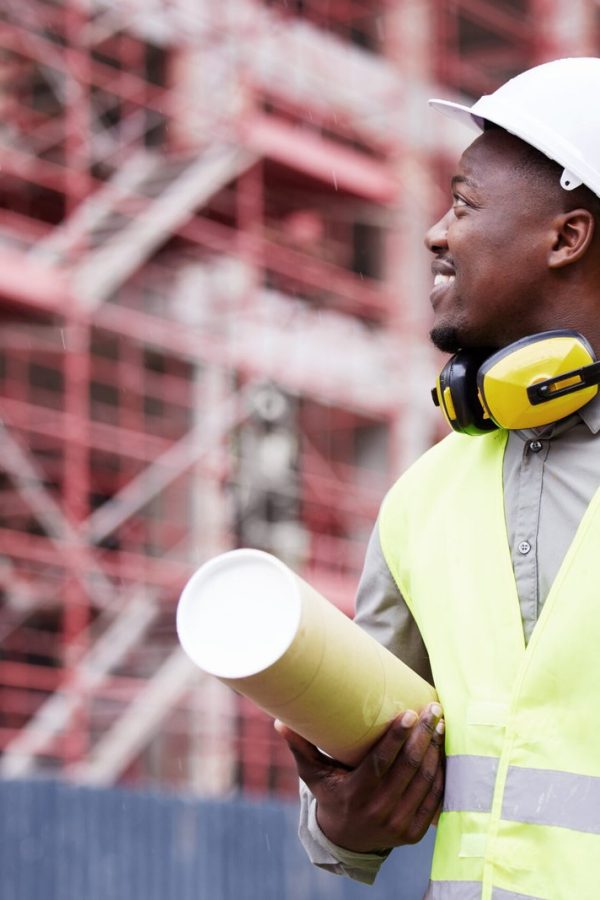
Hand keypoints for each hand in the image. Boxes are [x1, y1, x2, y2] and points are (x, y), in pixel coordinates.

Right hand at [275, 703, 444, 852]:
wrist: (346, 841)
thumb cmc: (330, 796)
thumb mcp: (314, 775)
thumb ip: (300, 748)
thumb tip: (279, 723)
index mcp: (356, 794)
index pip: (382, 763)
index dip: (397, 738)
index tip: (409, 713)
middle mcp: (379, 810)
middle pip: (409, 767)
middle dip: (424, 735)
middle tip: (433, 709)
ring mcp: (399, 823)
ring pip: (425, 780)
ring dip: (435, 750)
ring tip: (440, 724)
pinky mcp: (414, 832)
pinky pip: (434, 799)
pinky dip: (440, 773)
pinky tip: (442, 751)